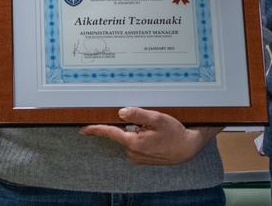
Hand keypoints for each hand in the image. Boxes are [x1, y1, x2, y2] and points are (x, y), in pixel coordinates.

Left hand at [79, 107, 222, 164]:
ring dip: (136, 131)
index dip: (96, 129)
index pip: (110, 133)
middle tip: (145, 121)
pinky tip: (154, 135)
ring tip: (154, 129)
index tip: (84, 128)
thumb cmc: (175, 133)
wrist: (187, 148)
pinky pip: (135, 144)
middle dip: (128, 125)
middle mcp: (133, 152)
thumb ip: (137, 114)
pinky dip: (141, 137)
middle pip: (121, 134)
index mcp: (134, 143)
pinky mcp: (143, 158)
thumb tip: (120, 112)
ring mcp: (138, 157)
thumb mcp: (157, 119)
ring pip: (129, 138)